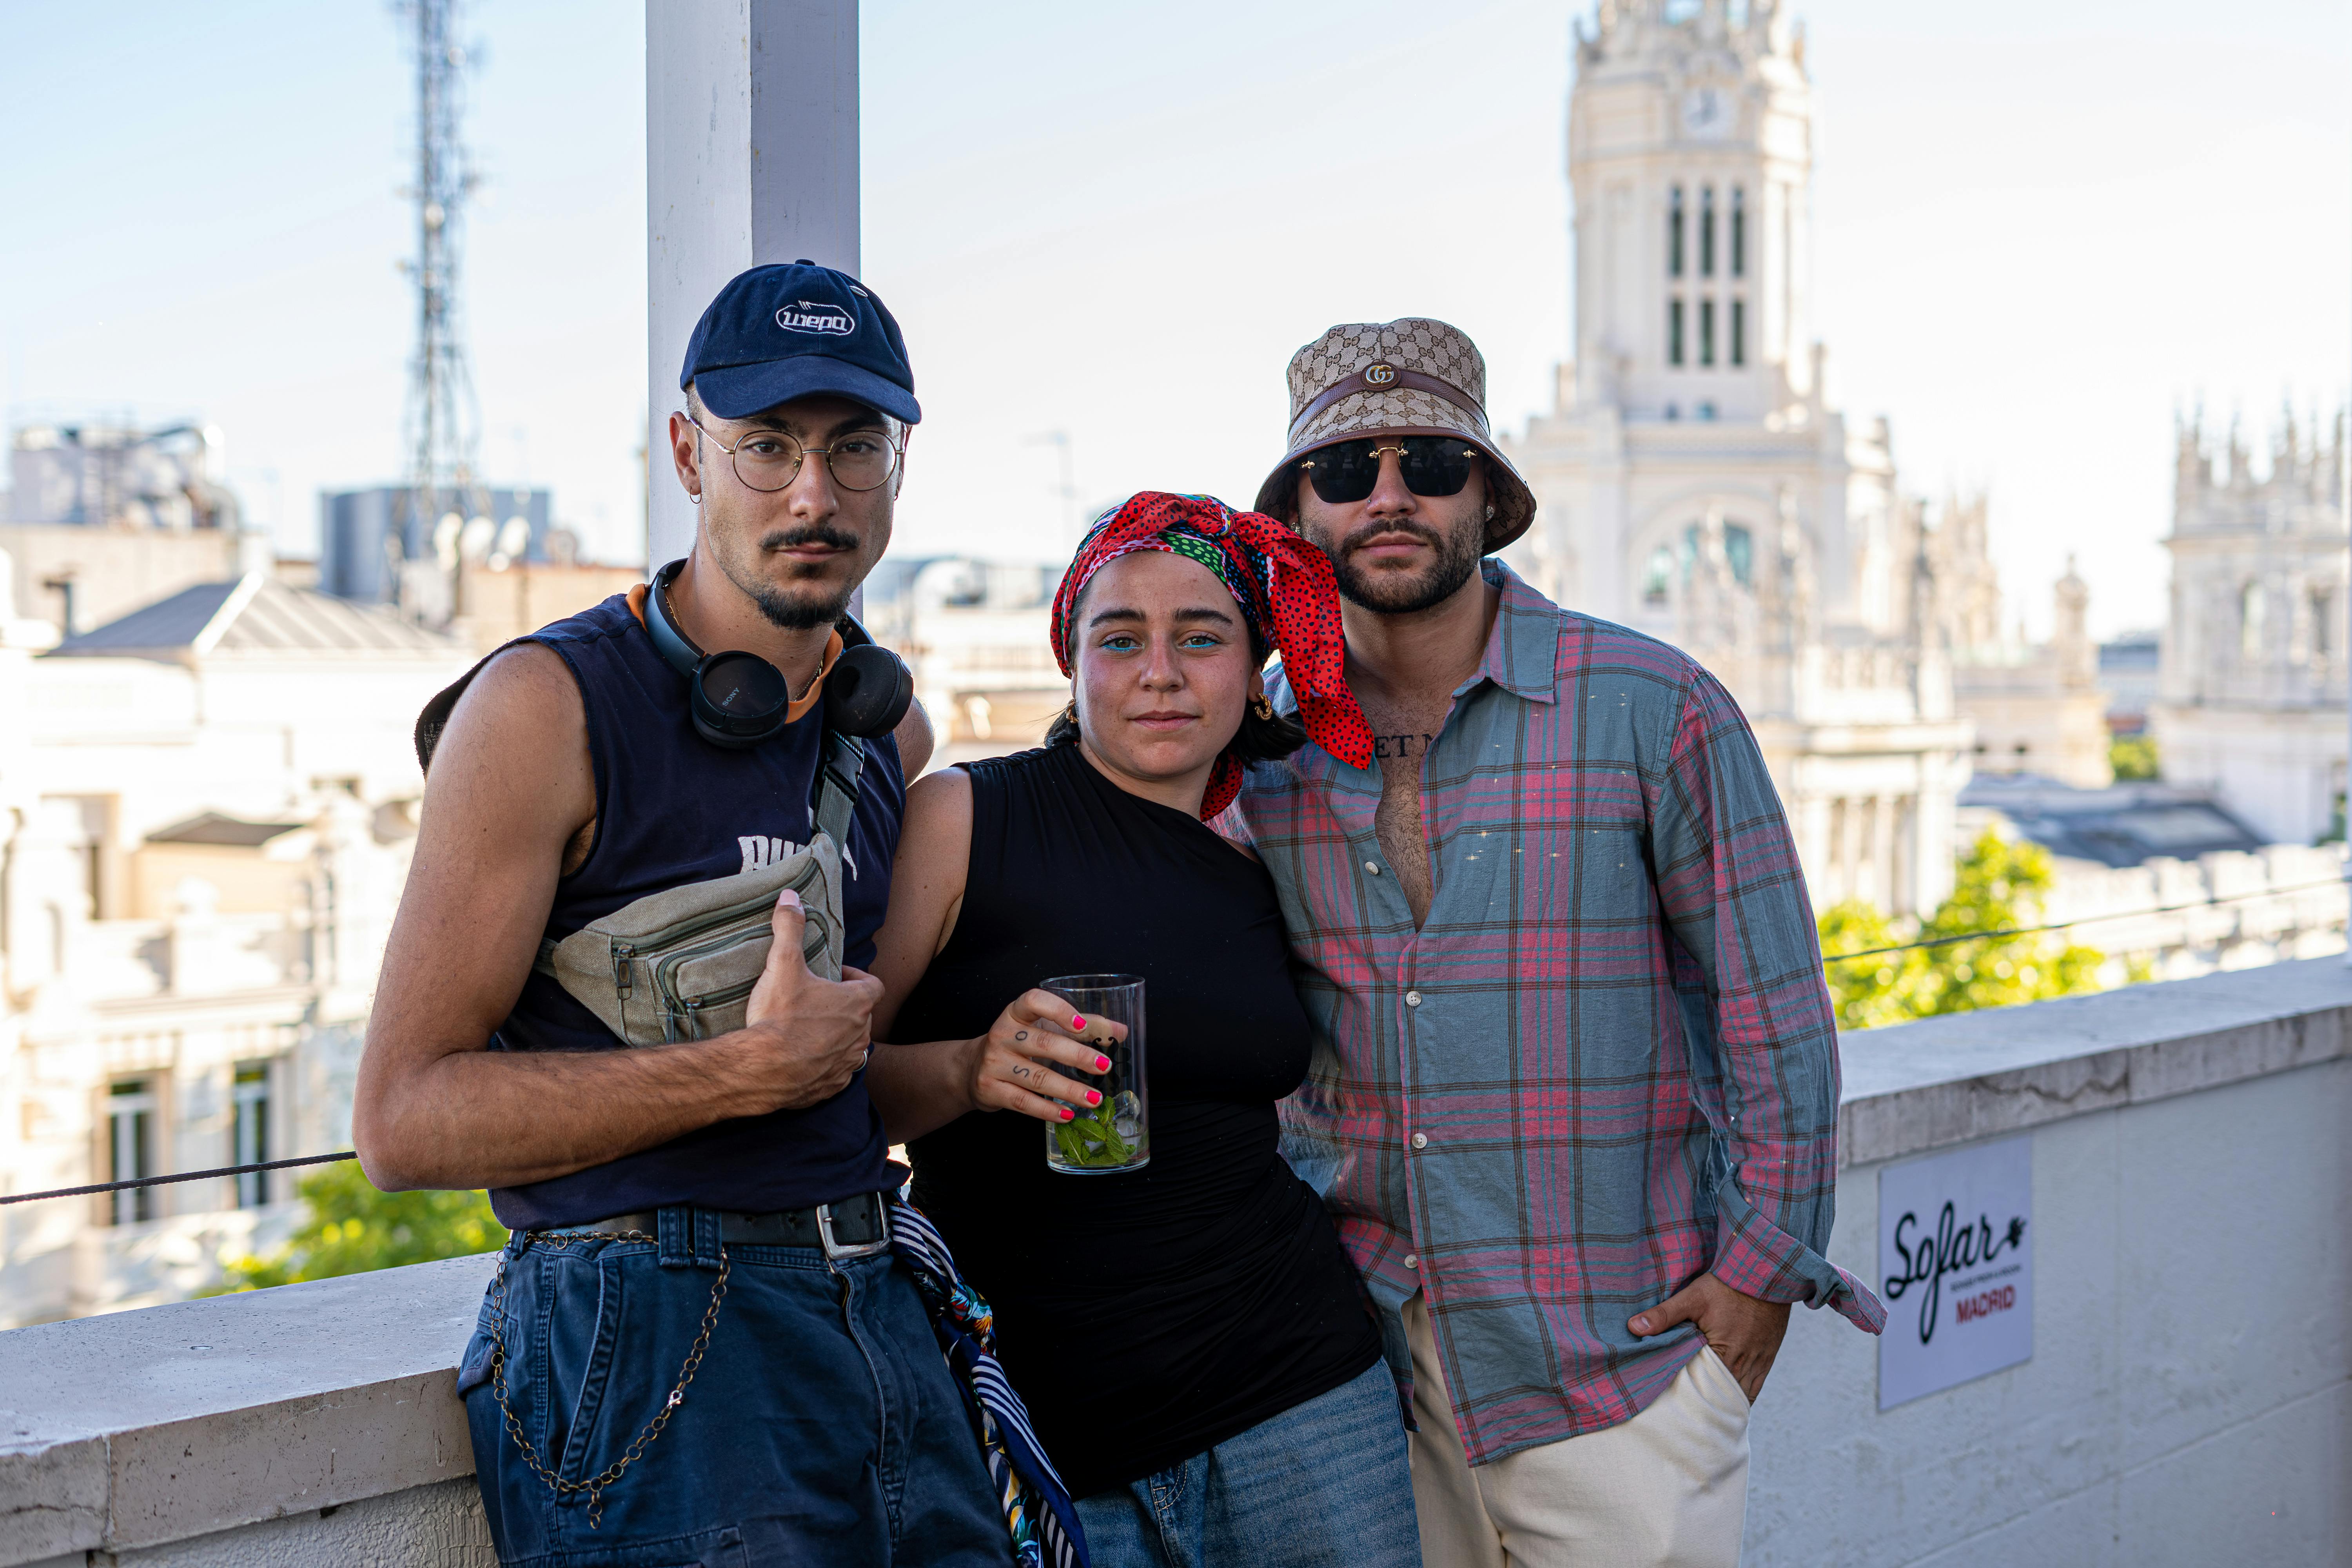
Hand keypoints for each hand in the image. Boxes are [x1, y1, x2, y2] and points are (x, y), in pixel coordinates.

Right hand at [741, 889, 882, 1110]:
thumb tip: (790, 896)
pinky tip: (804, 1058)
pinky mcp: (832, 1086)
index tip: (835, 975)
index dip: (856, 977)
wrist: (763, 1070)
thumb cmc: (779, 1017)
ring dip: (837, 1036)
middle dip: (844, 1006)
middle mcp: (860, 1035)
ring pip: (852, 1045)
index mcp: (857, 1004)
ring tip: (809, 1029)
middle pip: (862, 1015)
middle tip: (817, 1000)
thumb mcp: (783, 965)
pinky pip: (837, 1072)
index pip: (873, 985)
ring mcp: (847, 1063)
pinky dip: (826, 1064)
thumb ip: (789, 928)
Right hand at [962, 990, 1120, 1123]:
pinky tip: (1069, 1114)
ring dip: (1069, 1090)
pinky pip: (1024, 1102)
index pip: (1034, 1001)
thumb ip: (1082, 1027)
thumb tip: (1121, 1031)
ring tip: (1095, 1098)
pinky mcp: (990, 1089)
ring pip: (1036, 1077)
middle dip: (1077, 1056)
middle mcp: (1002, 1034)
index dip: (1058, 1010)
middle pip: (1042, 1043)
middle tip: (1104, 1066)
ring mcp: (994, 1063)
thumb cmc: (1018, 1044)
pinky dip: (1048, 1110)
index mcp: (1016, 1013)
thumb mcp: (1043, 1029)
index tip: (1081, 1025)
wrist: (971, 1068)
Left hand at [1627, 1270, 1789, 1404]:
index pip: (1703, 1390)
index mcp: (1723, 1354)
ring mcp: (1758, 1363)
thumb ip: (1663, 1315)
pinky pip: (1755, 1388)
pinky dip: (1741, 1397)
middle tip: (1686, 1416)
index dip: (1690, 1400)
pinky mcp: (1767, 1358)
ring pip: (1740, 1397)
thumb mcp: (1691, 1297)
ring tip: (1705, 1414)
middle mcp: (1743, 1364)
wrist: (1765, 1275)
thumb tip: (1634, 1327)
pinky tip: (1728, 1402)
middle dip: (1705, 1407)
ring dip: (1724, 1403)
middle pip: (1722, 1398)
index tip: (1675, 1408)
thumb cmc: (1726, 1286)